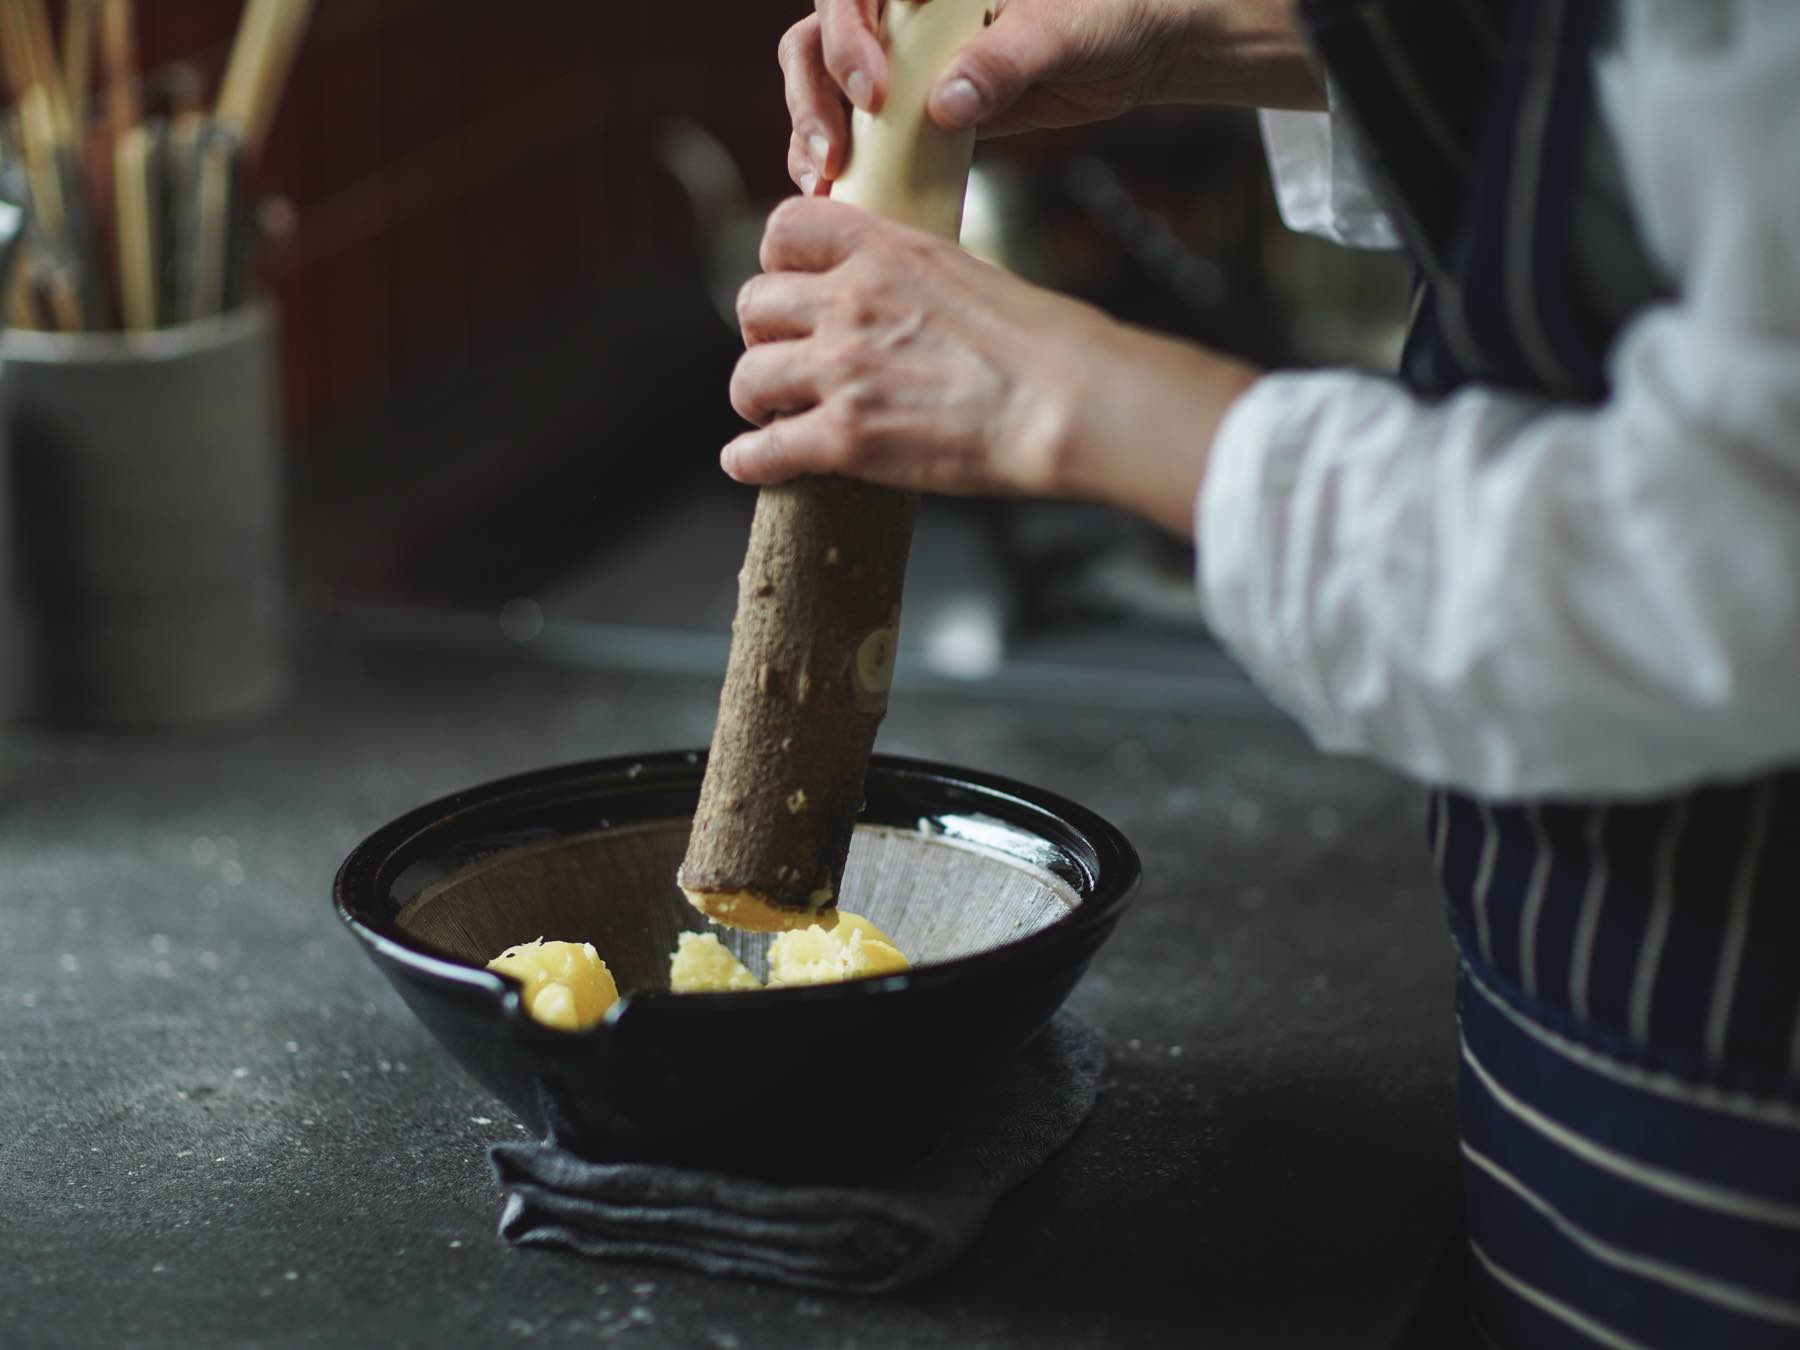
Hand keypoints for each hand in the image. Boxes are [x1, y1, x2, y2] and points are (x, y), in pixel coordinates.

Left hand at [723, 196, 1259, 537]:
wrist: (1067, 402)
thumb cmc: (1045, 344)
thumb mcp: (968, 271)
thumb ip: (913, 275)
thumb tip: (899, 296)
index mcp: (884, 251)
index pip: (786, 227)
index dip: (777, 260)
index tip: (789, 287)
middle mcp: (850, 302)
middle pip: (754, 303)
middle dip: (763, 334)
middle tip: (784, 358)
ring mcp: (841, 370)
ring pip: (747, 376)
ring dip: (755, 398)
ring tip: (772, 414)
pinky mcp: (844, 438)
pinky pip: (761, 450)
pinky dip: (750, 461)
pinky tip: (753, 464)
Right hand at [780, 0, 1322, 195]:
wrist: (1141, 46)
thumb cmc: (1110, 11)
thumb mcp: (1063, 30)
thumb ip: (1005, 61)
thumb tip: (944, 106)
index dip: (847, 37)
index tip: (876, 92)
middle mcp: (907, 7)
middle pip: (819, 37)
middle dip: (815, 93)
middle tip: (833, 150)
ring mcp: (906, 56)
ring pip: (827, 82)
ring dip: (814, 129)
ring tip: (824, 179)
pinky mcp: (919, 104)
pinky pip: (864, 127)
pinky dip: (846, 159)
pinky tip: (840, 192)